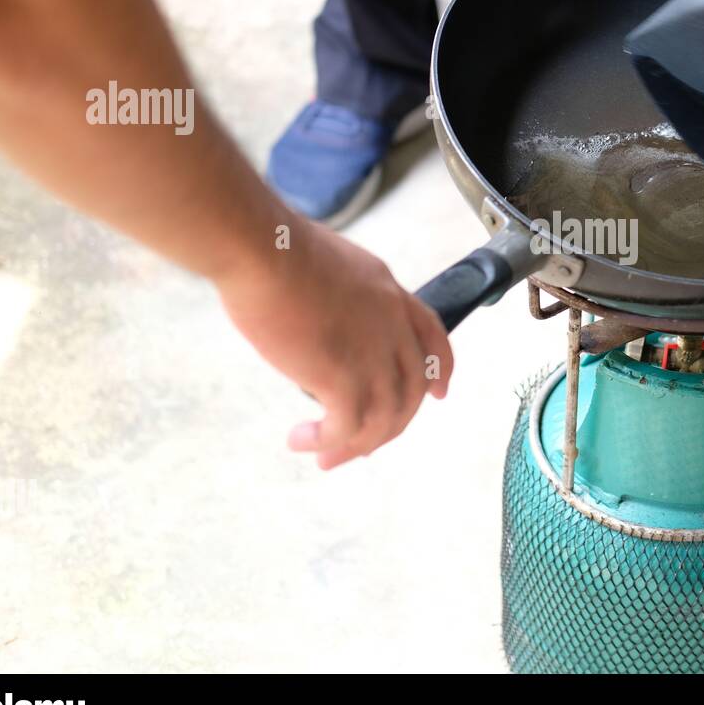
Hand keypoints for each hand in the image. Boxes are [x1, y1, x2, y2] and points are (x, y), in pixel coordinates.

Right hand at [215, 218, 452, 468]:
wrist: (264, 251)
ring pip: (384, 417)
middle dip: (391, 424)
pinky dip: (328, 442)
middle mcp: (390, 324)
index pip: (431, 334)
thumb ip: (336, 294)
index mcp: (387, 292)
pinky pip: (347, 427)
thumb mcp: (325, 263)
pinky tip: (301, 441)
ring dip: (355, 445)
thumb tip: (318, 315)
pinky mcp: (343, 376)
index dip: (439, 368)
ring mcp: (372, 352)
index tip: (439, 393)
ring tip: (324, 456)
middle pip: (411, 388)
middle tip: (360, 444)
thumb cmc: (274, 249)